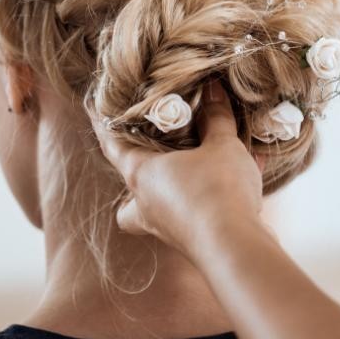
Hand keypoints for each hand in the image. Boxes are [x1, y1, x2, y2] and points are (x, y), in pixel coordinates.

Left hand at [91, 81, 263, 258]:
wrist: (237, 248)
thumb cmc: (217, 190)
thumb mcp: (222, 145)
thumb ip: (217, 117)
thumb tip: (214, 90)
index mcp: (142, 175)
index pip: (113, 146)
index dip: (104, 126)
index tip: (95, 111)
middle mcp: (147, 205)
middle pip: (128, 191)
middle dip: (136, 175)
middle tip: (151, 156)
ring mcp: (168, 227)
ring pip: (160, 208)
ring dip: (175, 188)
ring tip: (198, 168)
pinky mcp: (193, 240)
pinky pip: (198, 212)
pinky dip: (214, 196)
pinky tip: (244, 177)